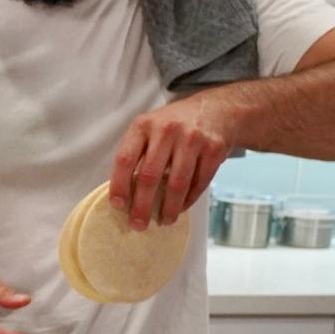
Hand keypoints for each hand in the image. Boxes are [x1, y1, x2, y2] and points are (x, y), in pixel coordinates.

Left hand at [110, 92, 238, 229]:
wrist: (216, 110)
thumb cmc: (174, 125)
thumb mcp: (150, 128)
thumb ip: (137, 152)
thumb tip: (124, 192)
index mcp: (143, 125)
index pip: (125, 159)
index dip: (120, 185)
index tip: (118, 205)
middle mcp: (166, 130)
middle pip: (150, 176)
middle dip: (143, 205)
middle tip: (138, 224)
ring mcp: (192, 138)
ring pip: (177, 183)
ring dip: (169, 208)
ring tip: (164, 221)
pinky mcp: (214, 149)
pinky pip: (199, 182)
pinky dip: (189, 199)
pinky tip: (181, 208)